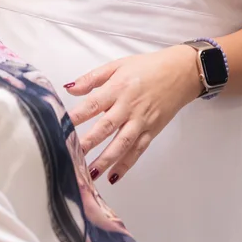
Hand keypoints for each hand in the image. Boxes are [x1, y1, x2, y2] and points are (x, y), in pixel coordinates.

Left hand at [65, 45, 201, 182]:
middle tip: (71, 155)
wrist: (181, 72)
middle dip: (88, 143)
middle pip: (106, 127)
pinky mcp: (152, 131)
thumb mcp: (118, 65)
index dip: (76, 116)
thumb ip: (92, 78)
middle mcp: (129, 106)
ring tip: (89, 173)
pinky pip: (138, 151)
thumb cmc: (148, 67)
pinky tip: (113, 176)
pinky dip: (126, 165)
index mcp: (118, 87)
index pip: (93, 104)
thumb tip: (69, 88)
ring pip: (122, 143)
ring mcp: (141, 121)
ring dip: (105, 160)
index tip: (60, 127)